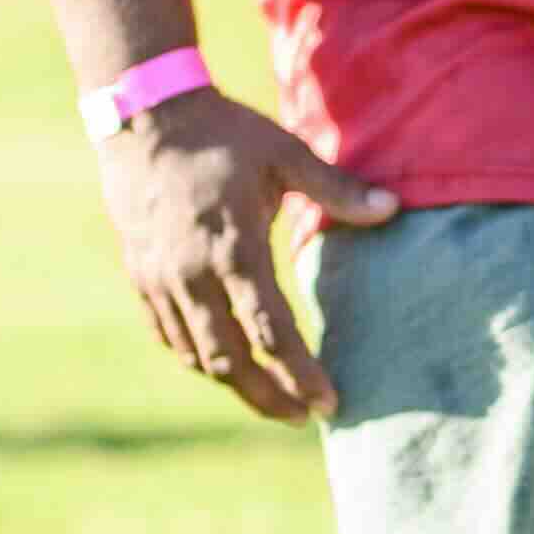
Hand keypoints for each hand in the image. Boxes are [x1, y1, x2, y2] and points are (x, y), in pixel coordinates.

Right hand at [98, 93, 398, 422]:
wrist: (142, 118)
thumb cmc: (223, 134)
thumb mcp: (284, 154)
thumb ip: (337, 189)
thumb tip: (393, 208)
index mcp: (233, 247)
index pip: (269, 331)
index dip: (300, 373)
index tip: (328, 401)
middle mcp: (192, 274)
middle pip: (230, 361)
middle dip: (269, 397)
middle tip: (303, 415)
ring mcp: (160, 280)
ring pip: (197, 356)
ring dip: (235, 385)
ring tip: (272, 399)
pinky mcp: (140, 277)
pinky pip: (169, 336)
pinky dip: (198, 358)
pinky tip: (224, 364)